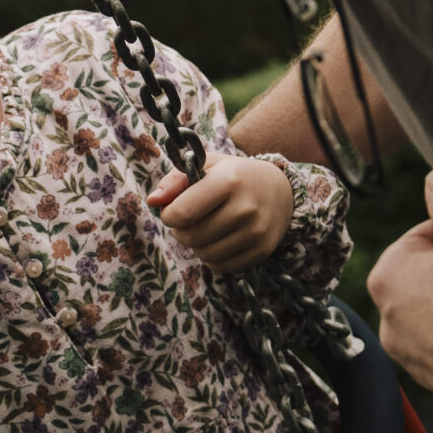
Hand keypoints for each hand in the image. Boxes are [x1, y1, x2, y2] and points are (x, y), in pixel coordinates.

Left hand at [148, 156, 294, 271]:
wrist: (279, 190)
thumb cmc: (234, 175)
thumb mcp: (207, 166)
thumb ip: (175, 181)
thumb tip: (152, 202)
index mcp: (229, 180)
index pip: (182, 213)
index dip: (169, 215)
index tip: (173, 209)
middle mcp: (246, 207)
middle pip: (191, 236)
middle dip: (181, 231)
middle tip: (189, 220)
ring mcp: (256, 232)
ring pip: (204, 255)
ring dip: (196, 245)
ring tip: (205, 229)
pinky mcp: (262, 251)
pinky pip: (221, 266)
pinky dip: (213, 257)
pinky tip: (220, 240)